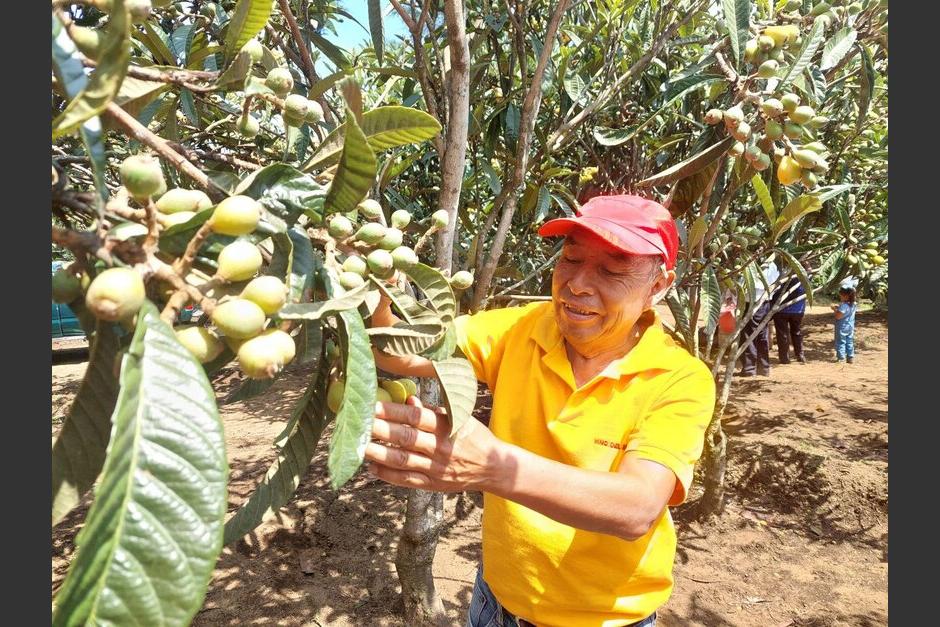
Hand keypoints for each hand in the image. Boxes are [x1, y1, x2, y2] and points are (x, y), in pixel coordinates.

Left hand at [365, 396, 504, 491]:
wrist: (493, 467)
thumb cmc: (473, 437)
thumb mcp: (460, 418)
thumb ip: (433, 410)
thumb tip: (409, 399)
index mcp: (448, 427)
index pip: (416, 417)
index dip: (394, 411)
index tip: (374, 406)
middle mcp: (441, 447)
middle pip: (406, 438)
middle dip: (381, 430)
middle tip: (359, 424)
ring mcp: (436, 468)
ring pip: (402, 460)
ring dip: (378, 453)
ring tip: (359, 446)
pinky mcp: (433, 485)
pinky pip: (407, 480)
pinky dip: (388, 475)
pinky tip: (372, 467)